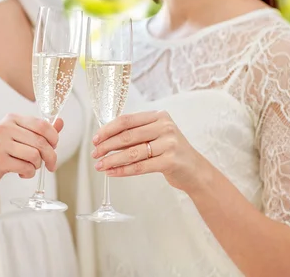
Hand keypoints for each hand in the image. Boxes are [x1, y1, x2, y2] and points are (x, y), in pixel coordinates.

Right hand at [0, 113, 63, 188]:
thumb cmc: (0, 148)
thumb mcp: (18, 134)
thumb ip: (39, 130)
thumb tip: (60, 122)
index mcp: (12, 118)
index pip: (42, 125)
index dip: (54, 137)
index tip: (55, 146)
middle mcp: (5, 128)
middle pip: (41, 142)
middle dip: (51, 156)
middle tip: (52, 164)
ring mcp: (0, 144)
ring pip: (34, 155)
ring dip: (37, 165)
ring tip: (31, 167)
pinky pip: (26, 167)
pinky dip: (29, 173)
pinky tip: (23, 172)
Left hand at [91, 111, 212, 192]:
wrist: (195, 170)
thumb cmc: (171, 151)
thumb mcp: (157, 135)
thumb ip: (137, 133)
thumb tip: (105, 139)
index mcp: (159, 116)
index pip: (127, 120)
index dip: (108, 129)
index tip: (95, 139)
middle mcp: (165, 127)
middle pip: (127, 136)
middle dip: (107, 146)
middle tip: (94, 154)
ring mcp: (169, 144)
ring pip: (132, 153)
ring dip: (112, 160)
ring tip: (100, 166)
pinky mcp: (170, 161)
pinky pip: (140, 166)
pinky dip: (123, 171)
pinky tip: (112, 173)